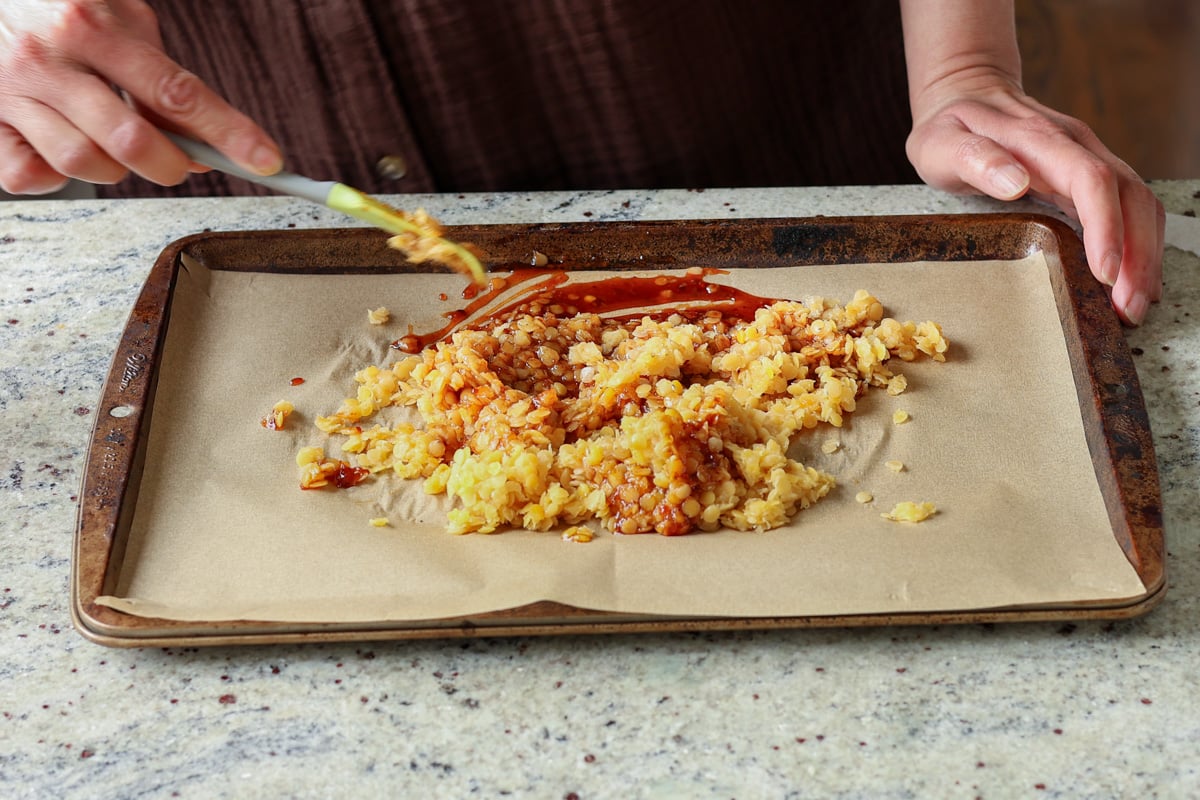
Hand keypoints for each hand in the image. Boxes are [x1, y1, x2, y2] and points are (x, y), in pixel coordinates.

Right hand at [0, 0, 280, 193]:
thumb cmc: (61, 5)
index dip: (227, 132)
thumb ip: (158, 74)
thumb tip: (200, 141)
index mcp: (89, 25)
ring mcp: (11, 92)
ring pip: (83, 164)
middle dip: (172, 163)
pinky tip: (66, 147)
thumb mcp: (117, 15)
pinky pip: (30, 178)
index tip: (266, 159)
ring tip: (114, 141)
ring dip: (115, 168)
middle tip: (180, 159)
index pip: (176, 92)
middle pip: (132, 142)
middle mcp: (47, 59)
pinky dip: (58, 177)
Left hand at [906, 71, 1163, 325]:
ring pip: (1138, 203)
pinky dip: (1137, 245)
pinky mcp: (1090, 175)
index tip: (1106, 272)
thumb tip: (1016, 182)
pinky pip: (1128, 208)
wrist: (965, 94)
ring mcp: (1088, 159)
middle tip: (1129, 309)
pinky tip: (1132, 281)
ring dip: (1145, 255)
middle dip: (1137, 255)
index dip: (1106, 226)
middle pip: (1129, 196)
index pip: (1091, 180)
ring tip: (1135, 306)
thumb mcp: (941, 143)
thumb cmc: (949, 127)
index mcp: (1041, 140)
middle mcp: (1077, 146)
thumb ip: (974, 159)